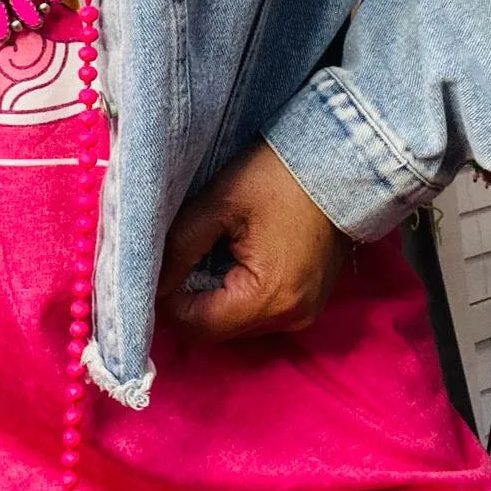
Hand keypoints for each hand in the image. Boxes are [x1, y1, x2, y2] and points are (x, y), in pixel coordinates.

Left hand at [156, 140, 351, 339]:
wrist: (339, 162)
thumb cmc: (278, 176)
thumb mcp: (219, 203)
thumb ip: (179, 247)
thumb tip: (151, 282)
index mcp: (268, 298)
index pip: (198, 326)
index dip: (168, 300)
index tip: (161, 265)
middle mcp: (290, 318)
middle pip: (218, 329)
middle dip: (190, 298)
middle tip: (180, 256)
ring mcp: (305, 313)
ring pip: (237, 322)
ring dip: (215, 296)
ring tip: (210, 251)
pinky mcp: (310, 302)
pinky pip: (260, 311)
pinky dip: (239, 291)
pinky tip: (234, 256)